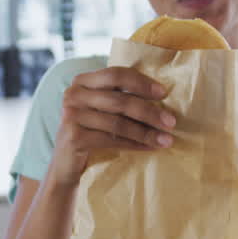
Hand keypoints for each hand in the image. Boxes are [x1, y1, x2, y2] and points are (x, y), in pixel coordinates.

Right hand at [50, 67, 175, 185]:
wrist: (66, 164)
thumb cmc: (92, 132)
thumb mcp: (102, 110)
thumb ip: (120, 97)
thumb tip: (162, 96)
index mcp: (83, 81)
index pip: (116, 74)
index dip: (141, 82)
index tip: (164, 93)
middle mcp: (74, 94)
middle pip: (119, 100)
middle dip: (149, 111)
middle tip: (171, 121)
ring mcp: (71, 115)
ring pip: (117, 122)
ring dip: (145, 132)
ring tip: (166, 139)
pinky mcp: (73, 136)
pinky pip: (111, 140)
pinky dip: (134, 144)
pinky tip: (150, 148)